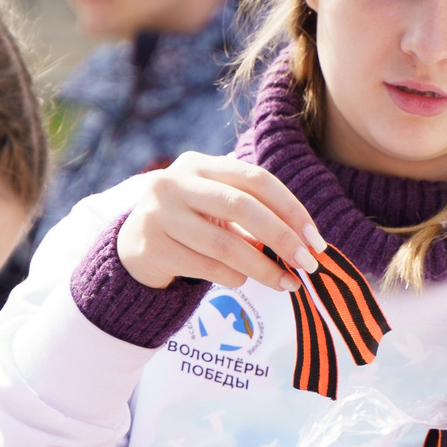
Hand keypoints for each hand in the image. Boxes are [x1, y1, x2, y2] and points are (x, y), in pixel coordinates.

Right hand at [115, 152, 325, 293]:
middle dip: (282, 238)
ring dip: (262, 267)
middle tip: (307, 265)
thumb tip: (306, 243)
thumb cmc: (189, 226)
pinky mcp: (150, 246)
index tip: (315, 240)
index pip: (256, 179)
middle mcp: (174, 182)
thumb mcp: (215, 208)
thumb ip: (254, 215)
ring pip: (224, 243)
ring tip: (286, 283)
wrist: (131, 249)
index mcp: (198, 164)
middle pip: (242, 207)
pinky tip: (242, 282)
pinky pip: (205, 266)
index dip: (291, 209)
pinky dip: (232, 276)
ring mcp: (158, 213)